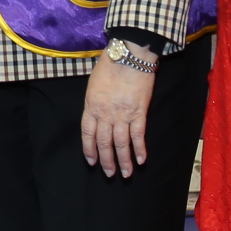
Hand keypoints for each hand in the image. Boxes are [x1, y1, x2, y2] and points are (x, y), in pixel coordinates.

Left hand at [82, 51, 157, 175]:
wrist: (128, 55)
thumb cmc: (109, 65)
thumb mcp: (93, 84)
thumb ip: (94, 103)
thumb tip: (98, 117)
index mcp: (91, 106)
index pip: (88, 134)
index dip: (89, 150)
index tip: (92, 162)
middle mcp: (105, 114)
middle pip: (104, 142)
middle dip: (107, 160)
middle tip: (109, 174)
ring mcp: (122, 115)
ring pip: (121, 144)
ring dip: (124, 161)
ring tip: (126, 174)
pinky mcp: (139, 113)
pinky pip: (138, 135)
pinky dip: (140, 149)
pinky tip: (142, 160)